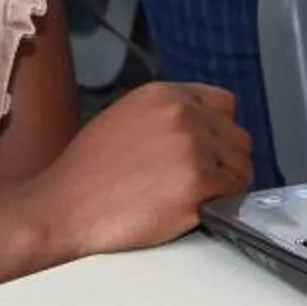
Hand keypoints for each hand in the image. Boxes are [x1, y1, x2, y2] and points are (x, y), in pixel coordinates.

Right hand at [11, 81, 251, 256]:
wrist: (64, 208)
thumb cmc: (87, 173)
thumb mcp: (126, 118)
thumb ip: (167, 116)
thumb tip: (201, 128)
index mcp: (165, 95)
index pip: (223, 104)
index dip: (220, 131)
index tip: (214, 149)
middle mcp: (183, 114)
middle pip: (238, 136)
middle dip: (227, 161)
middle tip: (207, 182)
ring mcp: (193, 147)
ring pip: (242, 165)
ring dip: (228, 185)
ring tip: (199, 199)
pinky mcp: (198, 183)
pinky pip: (233, 192)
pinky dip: (222, 205)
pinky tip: (197, 210)